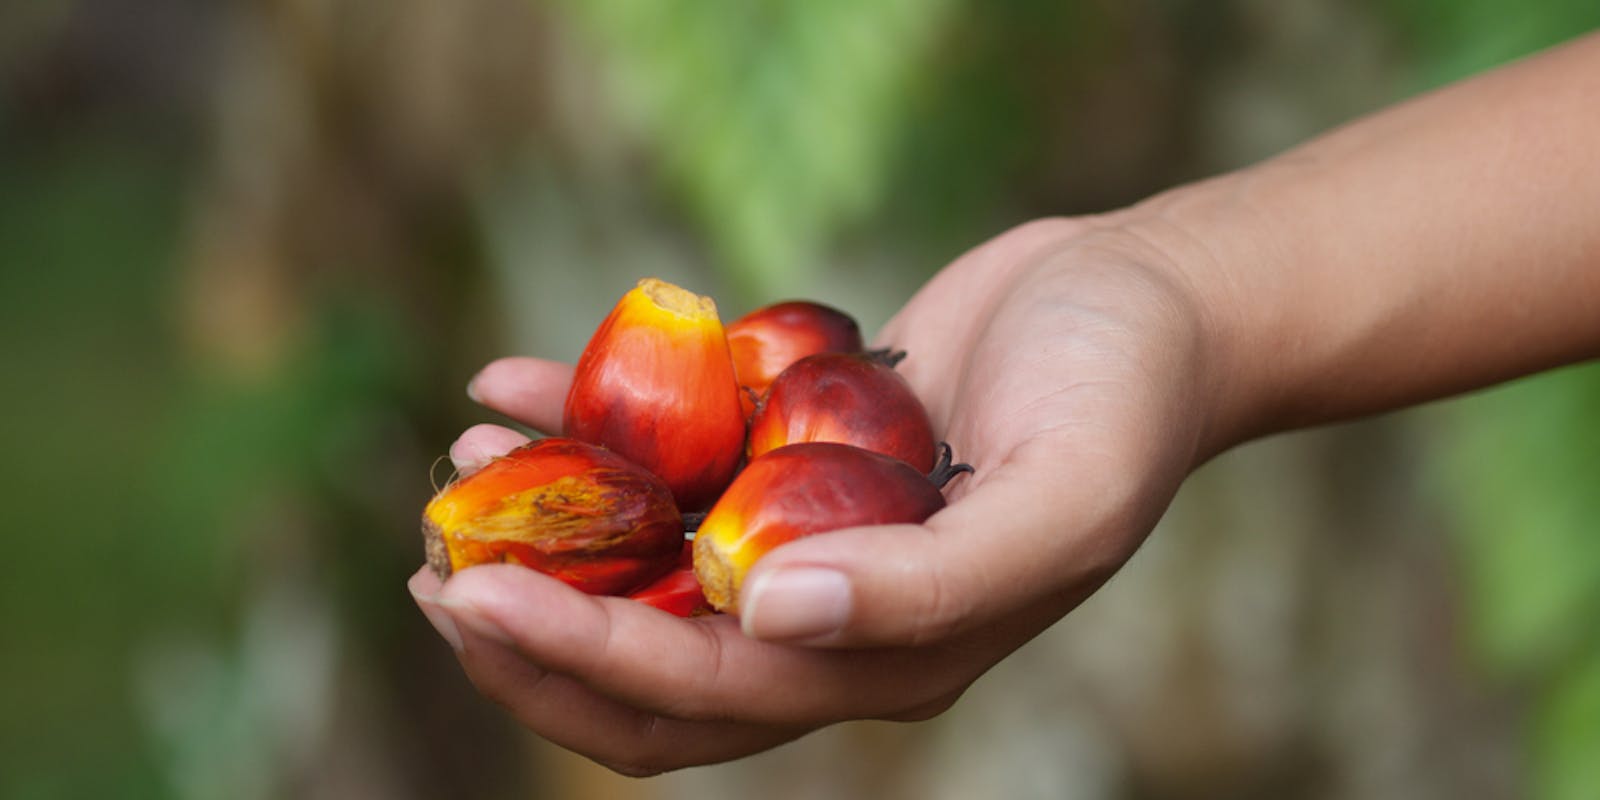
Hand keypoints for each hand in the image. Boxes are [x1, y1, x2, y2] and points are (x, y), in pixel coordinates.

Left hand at [409, 215, 1226, 774]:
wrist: (1151, 304)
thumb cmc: (1124, 400)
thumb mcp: (1060, 500)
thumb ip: (926, 587)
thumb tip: (764, 616)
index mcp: (886, 661)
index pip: (700, 695)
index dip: (579, 657)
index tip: (473, 593)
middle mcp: (828, 619)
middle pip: (644, 670)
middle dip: (530, 633)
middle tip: (433, 560)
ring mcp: (804, 538)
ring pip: (640, 570)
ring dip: (543, 532)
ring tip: (459, 469)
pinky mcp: (790, 456)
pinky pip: (668, 462)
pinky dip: (586, 431)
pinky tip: (514, 382)